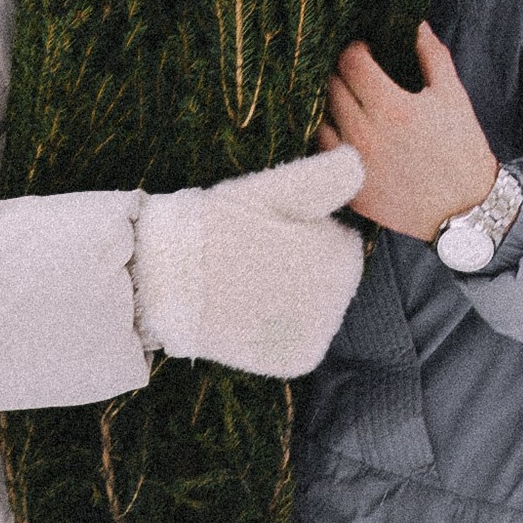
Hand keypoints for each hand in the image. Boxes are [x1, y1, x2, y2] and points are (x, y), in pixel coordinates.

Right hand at [132, 149, 366, 375]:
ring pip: (319, 308)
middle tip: (252, 257)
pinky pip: (304, 340)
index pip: (341, 240)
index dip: (303, 230)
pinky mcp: (298, 362)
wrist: (164, 281)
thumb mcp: (272, 188)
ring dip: (294, 297)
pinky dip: (283, 331)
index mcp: (341, 257)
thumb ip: (326, 176)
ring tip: (247, 283)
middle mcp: (339, 303)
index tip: (266, 230)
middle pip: (333, 276)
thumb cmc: (217, 225)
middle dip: (304, 264)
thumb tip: (358, 160)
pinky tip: (250, 315)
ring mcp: (319, 336)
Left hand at [320, 24, 499, 241]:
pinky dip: (332, 138)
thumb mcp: (453, 96)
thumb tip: (415, 25)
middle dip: (343, 74)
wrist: (465, 209)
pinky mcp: (350, 189)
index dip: (356, 50)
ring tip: (350, 104)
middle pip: (332, 87)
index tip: (364, 51)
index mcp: (392, 107)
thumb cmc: (461, 150)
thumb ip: (432, 55)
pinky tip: (348, 133)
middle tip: (358, 75)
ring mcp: (354, 164)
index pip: (351, 62)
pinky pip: (324, 153)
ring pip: (321, 119)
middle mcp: (366, 134)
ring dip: (333, 105)